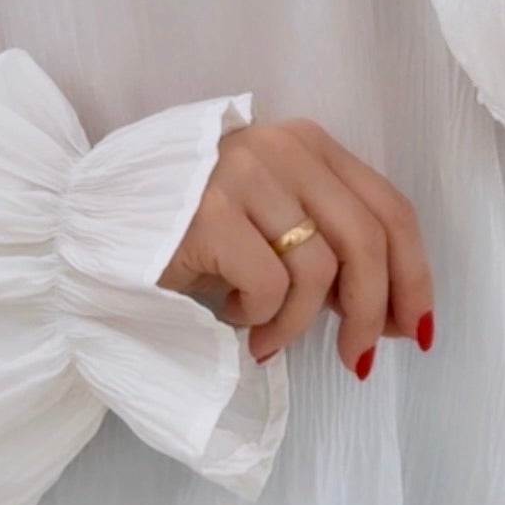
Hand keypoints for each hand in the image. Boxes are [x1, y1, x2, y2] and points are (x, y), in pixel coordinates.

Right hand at [156, 118, 434, 375]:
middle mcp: (279, 148)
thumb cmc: (186, 233)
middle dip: (370, 312)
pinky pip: (270, 287)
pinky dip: (262, 320)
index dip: (414, 275)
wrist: (91, 228)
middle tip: (355, 360)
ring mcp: (241, 175)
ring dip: (299, 324)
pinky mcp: (207, 214)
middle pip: (366, 239)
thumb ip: (327, 245)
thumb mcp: (270, 223)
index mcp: (305, 143)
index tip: (412, 328)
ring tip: (267, 336)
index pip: (389, 208)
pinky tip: (233, 318)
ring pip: (319, 269)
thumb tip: (389, 312)